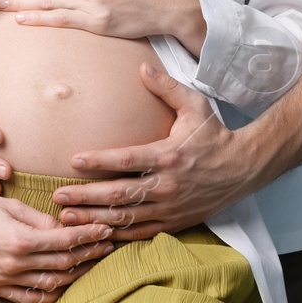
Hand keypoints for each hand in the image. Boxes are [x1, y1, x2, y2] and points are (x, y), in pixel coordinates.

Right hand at [0, 189, 116, 302]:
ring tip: (91, 263)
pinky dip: (49, 293)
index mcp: (19, 239)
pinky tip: (62, 283)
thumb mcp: (7, 204)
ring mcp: (3, 279)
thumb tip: (64, 227)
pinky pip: (29, 298)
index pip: (65, 241)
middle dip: (90, 254)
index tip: (106, 228)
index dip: (89, 235)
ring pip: (51, 283)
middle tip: (108, 245)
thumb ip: (38, 219)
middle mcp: (14, 264)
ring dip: (75, 274)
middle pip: (63, 263)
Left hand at [50, 62, 262, 241]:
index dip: (98, 161)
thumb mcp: (195, 106)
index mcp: (168, 155)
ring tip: (67, 217)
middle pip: (119, 194)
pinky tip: (96, 233)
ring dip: (95, 218)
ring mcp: (171, 208)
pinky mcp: (175, 222)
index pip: (126, 160)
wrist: (244, 168)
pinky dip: (118, 235)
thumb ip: (167, 88)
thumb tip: (142, 68)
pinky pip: (142, 233)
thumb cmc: (215, 134)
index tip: (73, 160)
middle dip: (86, 196)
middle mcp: (167, 185)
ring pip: (127, 218)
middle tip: (58, 195)